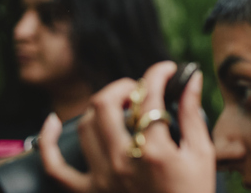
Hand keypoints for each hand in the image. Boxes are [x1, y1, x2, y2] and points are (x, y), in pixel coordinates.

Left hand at [40, 61, 214, 192]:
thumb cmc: (194, 192)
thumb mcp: (202, 154)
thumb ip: (193, 114)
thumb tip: (190, 79)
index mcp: (155, 150)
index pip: (149, 97)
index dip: (158, 74)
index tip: (166, 70)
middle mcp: (123, 160)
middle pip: (105, 104)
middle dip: (123, 86)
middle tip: (139, 88)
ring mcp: (102, 176)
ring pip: (85, 125)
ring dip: (100, 107)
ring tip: (119, 107)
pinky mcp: (89, 190)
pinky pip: (56, 165)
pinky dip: (48, 140)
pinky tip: (54, 121)